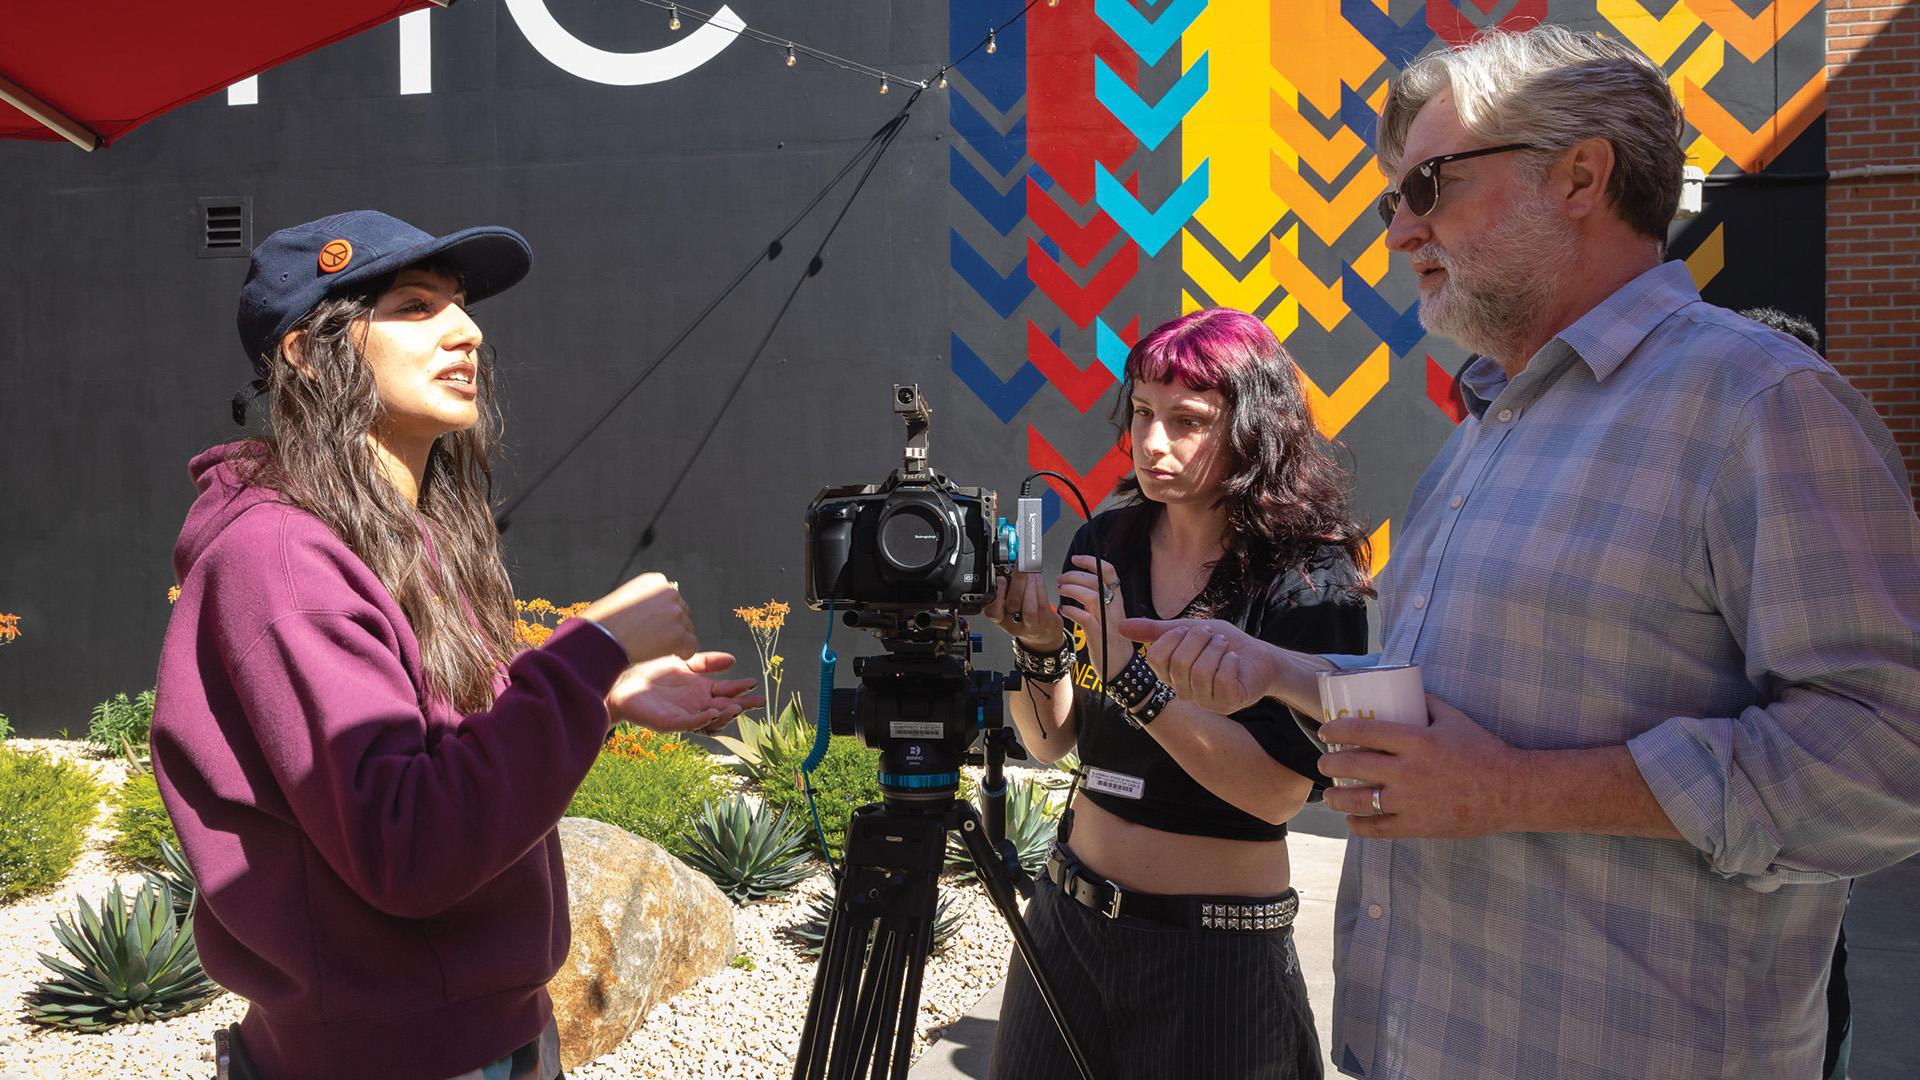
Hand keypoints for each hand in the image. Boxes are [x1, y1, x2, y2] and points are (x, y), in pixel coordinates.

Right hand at [581, 572, 695, 663]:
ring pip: (687, 629)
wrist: (597, 637)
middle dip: (672, 626)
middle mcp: (668, 592)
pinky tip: (674, 656)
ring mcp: (674, 613)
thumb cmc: (601, 621)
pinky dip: (684, 652)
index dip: (663, 614)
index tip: (653, 626)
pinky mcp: (677, 634)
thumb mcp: (622, 597)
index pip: (671, 597)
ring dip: (676, 639)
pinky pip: (691, 645)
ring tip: (657, 649)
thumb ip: (642, 599)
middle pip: (682, 611)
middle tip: (655, 640)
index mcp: (655, 580)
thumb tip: (653, 612)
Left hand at [606, 651, 765, 733]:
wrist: (621, 681)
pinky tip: (712, 712)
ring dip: (724, 715)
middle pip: (725, 708)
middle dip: (742, 706)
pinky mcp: (670, 723)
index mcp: (701, 691)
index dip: (741, 689)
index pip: (727, 692)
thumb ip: (707, 662)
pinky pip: (689, 724)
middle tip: (758, 702)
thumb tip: (733, 660)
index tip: (754, 684)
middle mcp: (696, 705)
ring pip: (710, 720)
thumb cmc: (651, 672)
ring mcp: (684, 716)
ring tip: (736, 707)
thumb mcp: (683, 662)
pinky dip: (702, 720)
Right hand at [983, 571, 1068, 650]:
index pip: (994, 612)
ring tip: (1031, 571)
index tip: (1001, 579)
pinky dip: (1040, 588)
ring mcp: (1032, 627)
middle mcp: (1016, 626)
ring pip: (1029, 606)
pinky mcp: (1047, 623)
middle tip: (1020, 565)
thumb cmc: (1025, 620)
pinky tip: (1038, 578)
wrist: (1044, 637)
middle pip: (1013, 605)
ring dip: (1030, 585)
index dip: (997, 596)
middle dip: (1017, 582)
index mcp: (1002, 621)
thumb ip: (1006, 592)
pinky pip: (1042, 604)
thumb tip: (1009, 569)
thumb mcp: (1010, 608)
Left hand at [1056, 555, 1129, 679]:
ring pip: (1092, 596)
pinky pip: (1085, 618)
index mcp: (1117, 600)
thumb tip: (1081, 583)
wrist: (1121, 668)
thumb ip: (1097, 599)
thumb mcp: (1108, 615)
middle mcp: (1115, 608)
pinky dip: (1072, 611)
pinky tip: (1064, 611)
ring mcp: (1108, 622)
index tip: (1075, 559)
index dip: (1092, 561)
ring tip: (1060, 591)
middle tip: (1060, 579)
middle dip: (1075, 575)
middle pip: (1097, 580)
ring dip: (1072, 590)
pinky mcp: (1100, 637)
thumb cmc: (1112, 640)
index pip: (1109, 572)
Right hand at [1116, 617, 1277, 714]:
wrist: (1258, 656)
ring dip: (1217, 649)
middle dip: (1199, 639)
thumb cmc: (1221, 645)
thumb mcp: (1186, 630)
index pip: (1155, 658)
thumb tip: (1119, 626)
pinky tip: (1235, 661)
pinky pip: (1222, 678)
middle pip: (1178, 663)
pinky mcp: (1228, 703)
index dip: (1173, 638)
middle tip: (1213, 636)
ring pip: (1201, 670)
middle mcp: (1185, 693)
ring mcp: (1206, 702)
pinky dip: (1231, 661)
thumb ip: (1155, 631)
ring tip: (1224, 646)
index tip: (1190, 630)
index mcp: (1171, 677)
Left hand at [1317, 695, 1524, 838]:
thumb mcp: (1454, 718)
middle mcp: (1408, 771)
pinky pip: (1378, 829)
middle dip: (1330, 763)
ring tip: (1329, 795)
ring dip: (1336, 798)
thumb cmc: (1483, 750)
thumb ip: (1425, 702)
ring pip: (1359, 801)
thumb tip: (1402, 688)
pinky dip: (1359, 825)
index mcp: (1416, 740)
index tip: (1324, 731)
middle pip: (1353, 766)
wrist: (1511, 791)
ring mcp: (1411, 802)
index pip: (1363, 731)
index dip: (1336, 730)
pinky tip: (1352, 820)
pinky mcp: (1418, 826)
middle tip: (1324, 761)